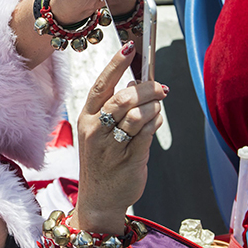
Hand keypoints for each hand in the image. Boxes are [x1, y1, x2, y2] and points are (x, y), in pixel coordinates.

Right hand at [74, 41, 166, 231]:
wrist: (99, 201)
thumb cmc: (102, 162)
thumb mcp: (100, 132)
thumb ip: (116, 108)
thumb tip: (137, 84)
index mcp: (86, 118)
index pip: (102, 85)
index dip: (117, 64)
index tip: (130, 47)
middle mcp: (95, 130)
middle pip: (123, 98)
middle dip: (146, 88)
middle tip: (161, 87)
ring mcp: (111, 146)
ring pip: (137, 114)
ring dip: (153, 106)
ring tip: (158, 106)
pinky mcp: (128, 160)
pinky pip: (146, 133)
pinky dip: (155, 122)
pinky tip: (156, 121)